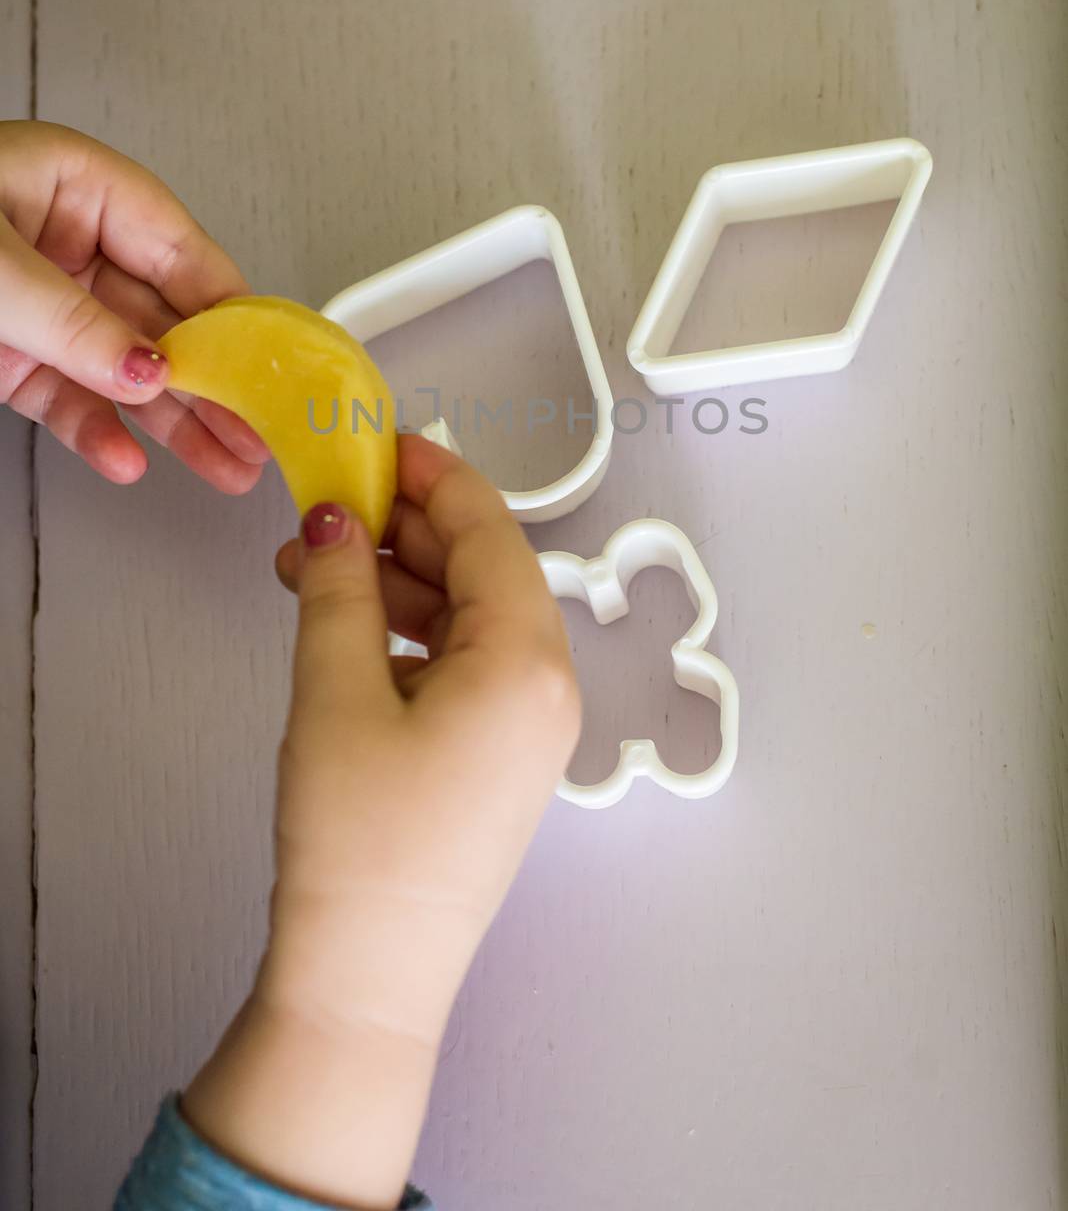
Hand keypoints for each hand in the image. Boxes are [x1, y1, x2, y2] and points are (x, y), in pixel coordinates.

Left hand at [0, 120, 267, 489]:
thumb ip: (71, 320)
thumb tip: (145, 368)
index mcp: (74, 184)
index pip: (180, 249)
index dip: (230, 310)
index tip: (268, 363)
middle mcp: (64, 240)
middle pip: (162, 316)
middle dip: (211, 382)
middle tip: (256, 431)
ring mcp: (37, 300)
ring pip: (122, 364)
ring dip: (169, 421)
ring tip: (220, 465)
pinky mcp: (6, 351)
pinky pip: (65, 393)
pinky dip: (93, 429)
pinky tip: (124, 459)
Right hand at [183, 435, 580, 1209]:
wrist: (366, 978)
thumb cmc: (360, 845)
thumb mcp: (335, 690)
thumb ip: (340, 586)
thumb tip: (337, 518)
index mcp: (526, 659)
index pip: (488, 529)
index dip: (430, 476)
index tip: (375, 444)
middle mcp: (546, 687)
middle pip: (483, 569)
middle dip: (404, 529)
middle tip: (329, 503)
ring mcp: (526, 726)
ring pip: (467, 616)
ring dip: (396, 581)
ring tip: (312, 566)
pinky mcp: (497, 757)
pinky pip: (461, 663)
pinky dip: (407, 633)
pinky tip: (345, 623)